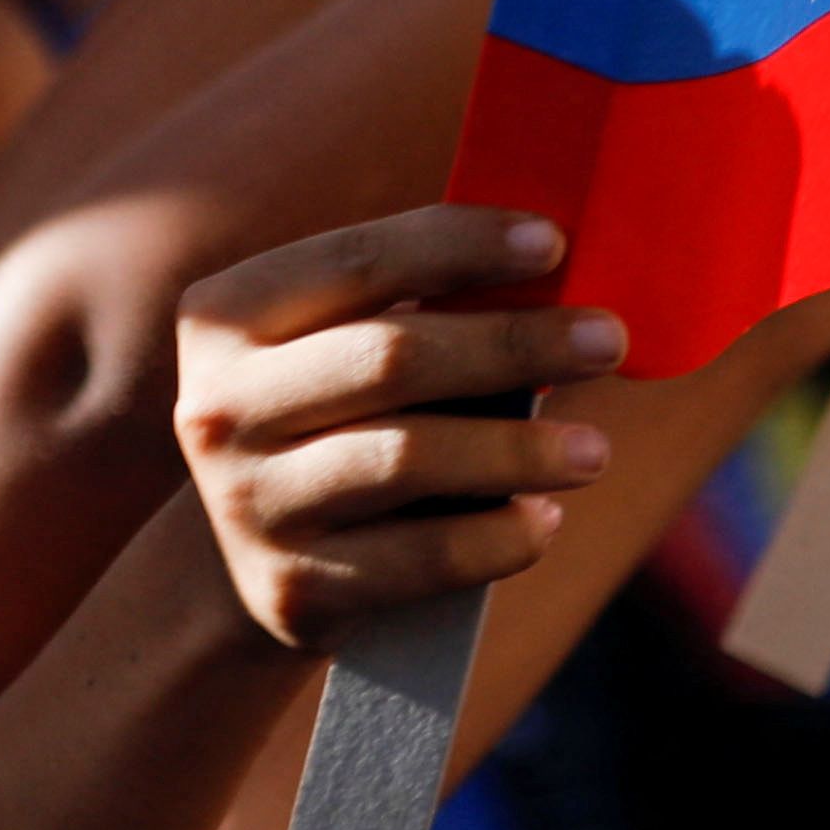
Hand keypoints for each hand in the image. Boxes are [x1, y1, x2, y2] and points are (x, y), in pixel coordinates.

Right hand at [169, 206, 624, 655]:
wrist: (250, 566)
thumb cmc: (332, 423)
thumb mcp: (333, 350)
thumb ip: (413, 305)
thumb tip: (552, 268)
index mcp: (228, 315)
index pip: (357, 260)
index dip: (458, 246)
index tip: (553, 243)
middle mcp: (221, 403)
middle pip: (391, 357)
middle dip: (512, 344)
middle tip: (608, 340)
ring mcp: (250, 500)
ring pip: (409, 459)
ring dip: (519, 449)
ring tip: (594, 449)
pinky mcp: (294, 586)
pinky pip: (425, 557)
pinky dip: (498, 538)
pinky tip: (542, 521)